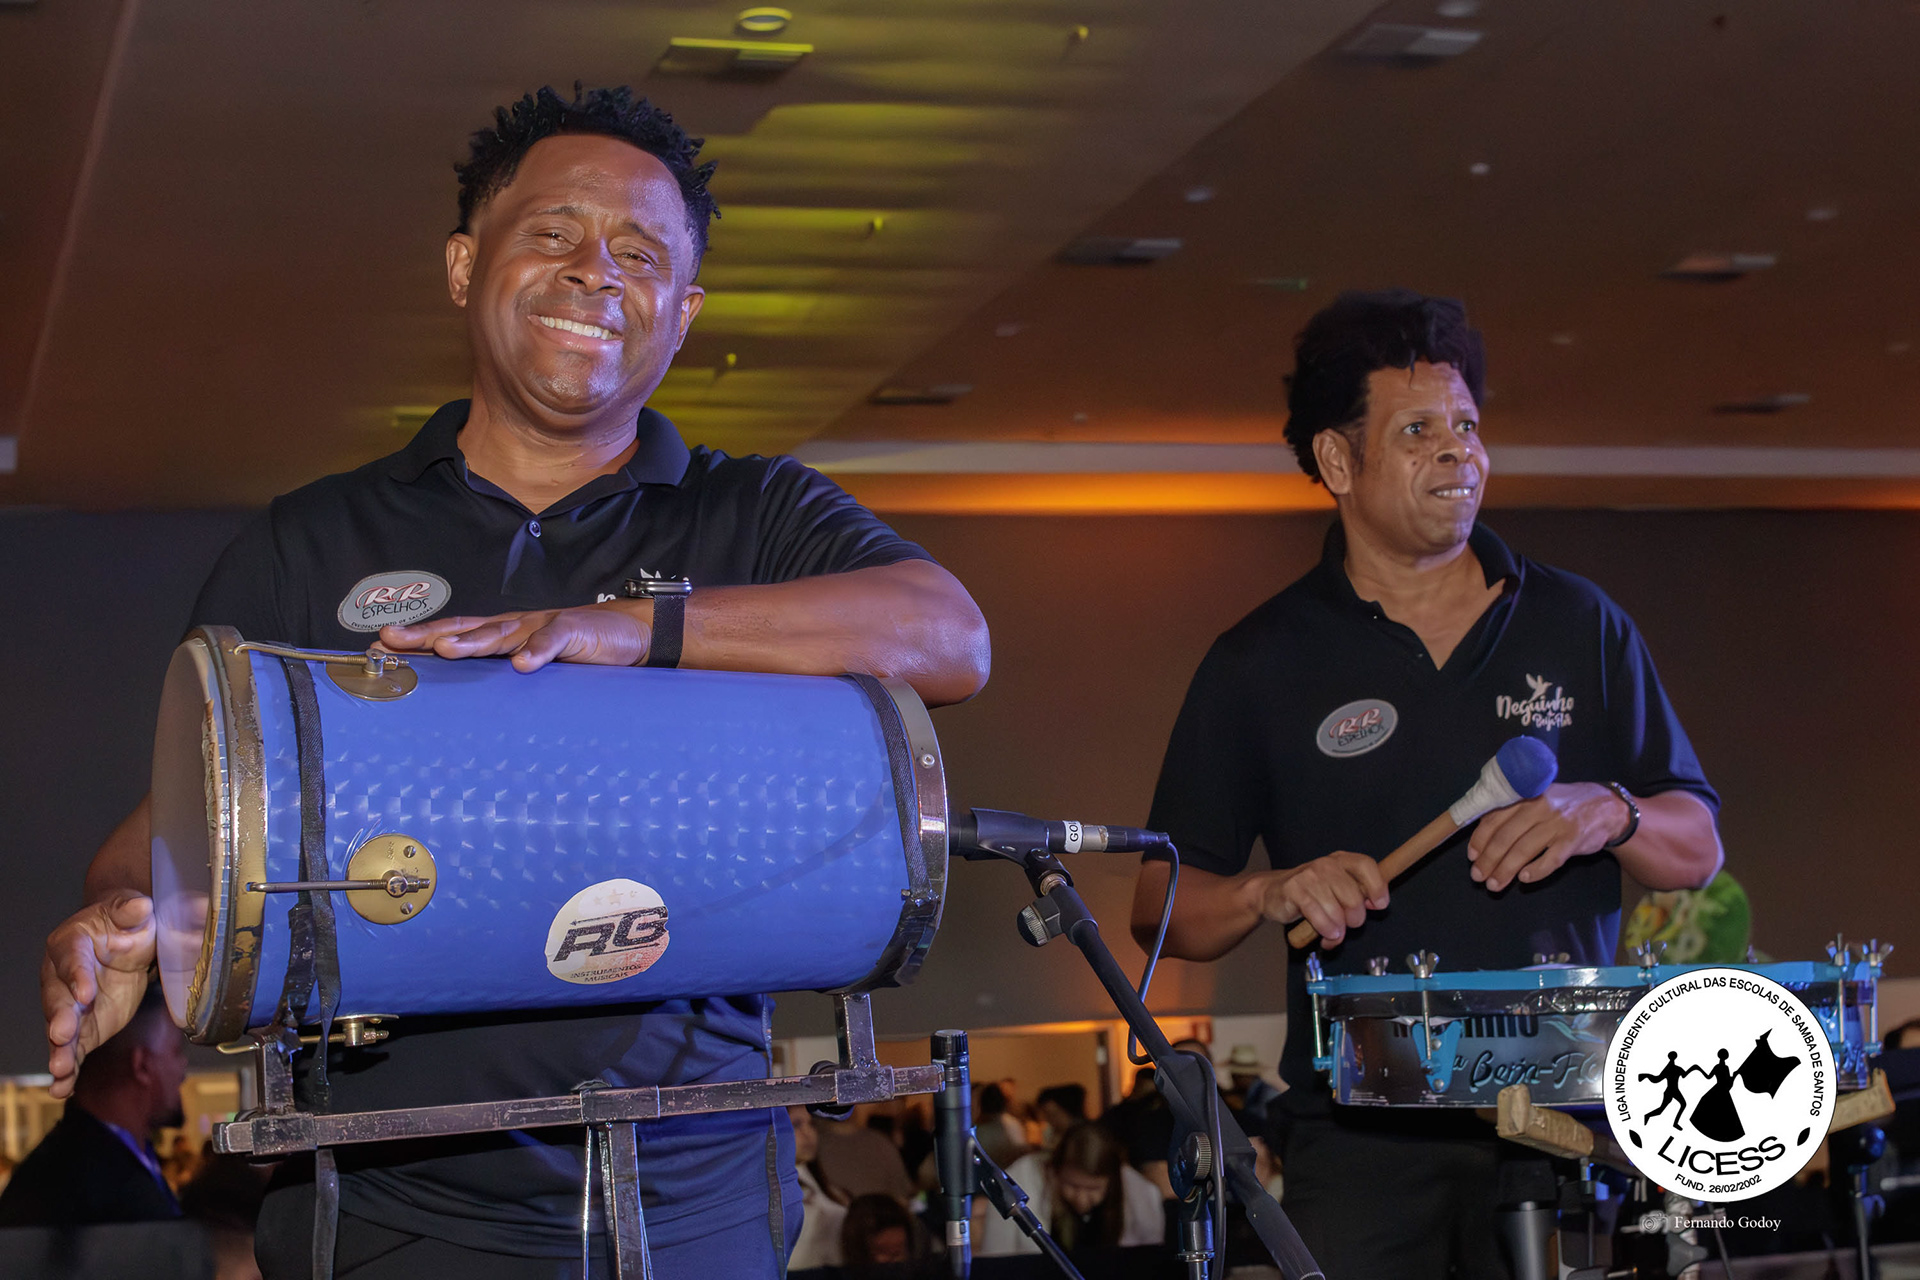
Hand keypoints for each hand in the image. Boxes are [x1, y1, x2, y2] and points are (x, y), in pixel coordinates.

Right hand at [43, 891, 156, 1098]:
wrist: (127, 938)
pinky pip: (74, 1050)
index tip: (85, 993)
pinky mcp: (83, 1028)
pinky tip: (63, 1088)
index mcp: (71, 943)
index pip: (71, 960)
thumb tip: (141, 906)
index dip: (77, 976)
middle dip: (60, 1018)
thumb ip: (133, 910)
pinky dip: (68, 1070)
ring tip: (60, 1070)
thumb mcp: (133, 910)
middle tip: (61, 1034)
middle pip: (58, 999)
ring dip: (60, 1050)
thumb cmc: (127, 921)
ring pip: (61, 1030)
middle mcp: (62, 978)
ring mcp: (71, 1007)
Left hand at [379, 602, 651, 671]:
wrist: (629, 634)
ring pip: (502, 632)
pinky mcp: (572, 632)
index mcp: (502, 634)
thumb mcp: (534, 667)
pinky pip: (553, 640)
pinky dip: (538, 652)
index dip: (417, 639)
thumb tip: (464, 712)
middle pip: (464, 628)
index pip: (453, 633)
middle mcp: (514, 626)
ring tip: (448, 649)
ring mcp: (541, 627)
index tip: (379, 647)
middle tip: (393, 640)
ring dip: (473, 641)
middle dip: (428, 635)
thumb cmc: (575, 653)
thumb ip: (504, 680)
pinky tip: (524, 664)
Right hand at [1247, 852, 1388, 948]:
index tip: (1378, 905)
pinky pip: (1319, 917)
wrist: (1272, 892)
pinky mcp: (1294, 890)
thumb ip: (1357, 894)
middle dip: (1355, 919)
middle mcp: (1326, 864)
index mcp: (1341, 860)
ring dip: (1338, 930)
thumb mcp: (1336, 888)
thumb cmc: (1311, 893)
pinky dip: (1325, 930)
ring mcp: (1309, 875)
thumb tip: (1376, 904)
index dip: (1377, 887)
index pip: (1366, 865)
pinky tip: (1325, 934)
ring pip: (1337, 911)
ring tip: (1334, 933)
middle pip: (1354, 897)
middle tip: (1348, 925)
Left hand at [1467, 782, 1629, 891]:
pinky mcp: (1572, 840)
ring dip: (1505, 870)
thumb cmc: (1563, 805)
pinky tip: (1524, 879)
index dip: (1479, 839)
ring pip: (1523, 850)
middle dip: (1488, 860)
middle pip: (1505, 837)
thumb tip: (1482, 839)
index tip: (1472, 857)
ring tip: (1494, 885)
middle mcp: (1538, 807)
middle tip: (1478, 877)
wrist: (1607, 807)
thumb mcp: (1537, 798)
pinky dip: (1535, 871)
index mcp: (1525, 795)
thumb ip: (1513, 812)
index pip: (1494, 818)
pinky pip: (1550, 859)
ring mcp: (1556, 824)